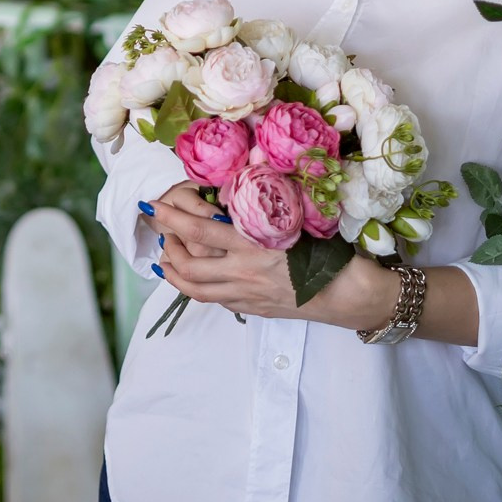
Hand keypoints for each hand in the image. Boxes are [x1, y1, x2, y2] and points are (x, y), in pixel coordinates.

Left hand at [151, 190, 400, 327]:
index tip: (153, 204)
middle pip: (187, 263)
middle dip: (166, 244)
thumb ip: (258, 208)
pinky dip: (196, 287)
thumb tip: (226, 192)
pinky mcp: (251, 309)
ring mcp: (246, 295)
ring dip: (174, 270)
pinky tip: (193, 276)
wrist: (347, 294)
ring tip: (166, 256)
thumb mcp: (293, 219)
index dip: (171, 217)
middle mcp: (243, 272)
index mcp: (253, 245)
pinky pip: (214, 299)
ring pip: (194, 288)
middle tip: (159, 227)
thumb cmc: (327, 248)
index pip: (199, 230)